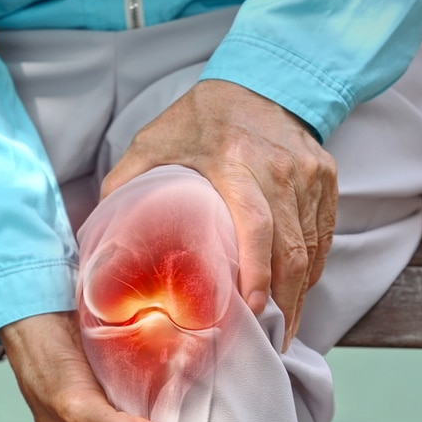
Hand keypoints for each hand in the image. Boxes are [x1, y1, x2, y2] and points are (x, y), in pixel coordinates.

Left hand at [101, 79, 337, 350]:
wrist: (259, 80)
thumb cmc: (197, 120)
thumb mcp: (151, 144)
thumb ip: (123, 187)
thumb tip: (94, 239)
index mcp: (233, 162)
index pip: (256, 227)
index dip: (257, 274)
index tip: (250, 313)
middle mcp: (280, 169)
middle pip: (292, 249)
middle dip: (285, 303)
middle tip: (272, 342)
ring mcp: (310, 174)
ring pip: (313, 248)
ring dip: (300, 293)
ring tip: (283, 328)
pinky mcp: (327, 178)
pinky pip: (324, 235)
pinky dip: (312, 268)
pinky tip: (296, 293)